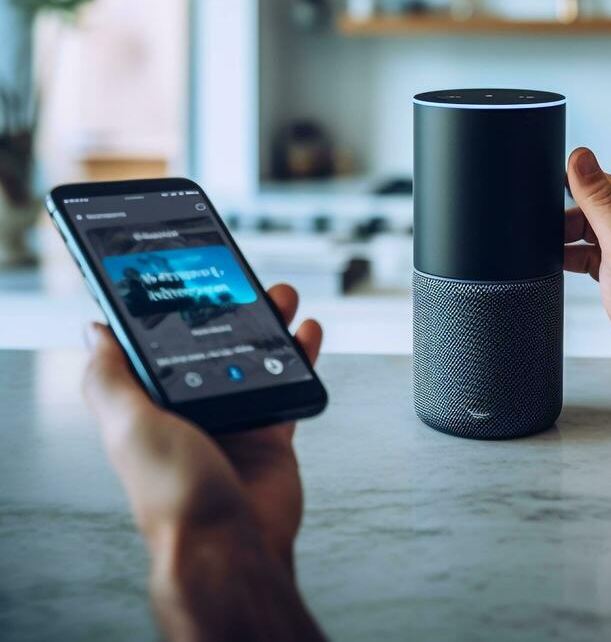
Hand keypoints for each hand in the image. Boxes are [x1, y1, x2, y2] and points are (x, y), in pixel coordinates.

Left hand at [83, 284, 325, 639]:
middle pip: (214, 343)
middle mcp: (192, 409)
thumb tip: (96, 331)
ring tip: (281, 297)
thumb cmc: (174, 494)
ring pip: (255, 357)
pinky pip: (288, 383)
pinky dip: (302, 356)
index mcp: (152, 404)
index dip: (175, 309)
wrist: (229, 542)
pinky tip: (307, 333)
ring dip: (270, 324)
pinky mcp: (271, 432)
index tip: (190, 277)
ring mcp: (234, 419)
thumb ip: (111, 378)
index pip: (161, 344)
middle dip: (231, 309)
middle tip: (244, 280)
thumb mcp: (128, 426)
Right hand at [564, 148, 610, 428]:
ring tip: (550, 256)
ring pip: (587, 232)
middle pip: (590, 207)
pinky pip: (591, 254)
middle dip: (565, 221)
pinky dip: (575, 259)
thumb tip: (579, 156)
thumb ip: (598, 200)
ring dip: (568, 242)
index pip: (599, 182)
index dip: (570, 188)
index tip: (544, 200)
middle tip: (545, 239)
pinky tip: (561, 267)